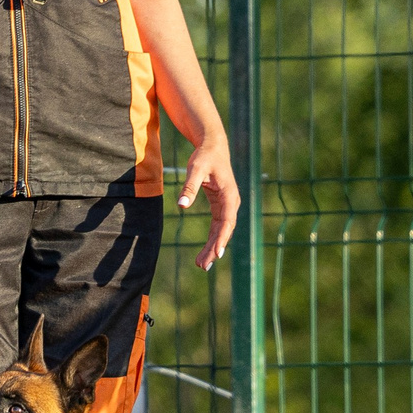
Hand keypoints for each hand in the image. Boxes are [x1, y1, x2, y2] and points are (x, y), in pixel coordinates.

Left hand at [180, 134, 240, 270]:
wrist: (212, 146)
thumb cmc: (205, 156)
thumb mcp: (196, 169)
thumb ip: (189, 187)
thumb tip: (181, 206)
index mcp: (229, 195)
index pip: (227, 221)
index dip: (222, 238)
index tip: (217, 254)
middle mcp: (231, 202)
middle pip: (225, 231)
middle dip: (215, 249)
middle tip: (204, 266)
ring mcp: (227, 205)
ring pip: (222, 231)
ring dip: (213, 247)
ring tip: (201, 264)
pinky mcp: (220, 205)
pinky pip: (218, 226)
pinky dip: (212, 238)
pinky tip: (205, 251)